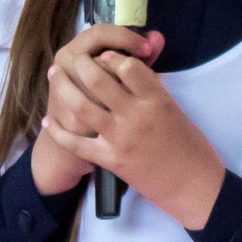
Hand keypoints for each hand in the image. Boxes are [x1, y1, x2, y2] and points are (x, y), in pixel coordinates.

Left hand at [37, 25, 226, 230]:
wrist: (191, 185)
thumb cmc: (190, 145)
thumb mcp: (175, 109)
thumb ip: (152, 88)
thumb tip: (133, 62)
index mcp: (157, 100)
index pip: (128, 66)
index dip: (114, 56)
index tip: (106, 56)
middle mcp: (136, 115)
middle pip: (98, 79)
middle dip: (83, 63)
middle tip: (77, 60)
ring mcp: (120, 138)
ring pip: (82, 105)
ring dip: (64, 87)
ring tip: (56, 74)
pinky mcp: (110, 160)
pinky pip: (76, 144)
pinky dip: (59, 132)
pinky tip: (50, 121)